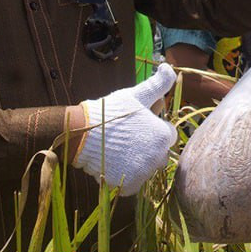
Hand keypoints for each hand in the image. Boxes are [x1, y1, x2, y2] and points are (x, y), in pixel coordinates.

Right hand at [72, 64, 177, 195]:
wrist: (82, 132)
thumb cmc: (112, 111)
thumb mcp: (137, 94)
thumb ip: (158, 83)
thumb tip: (168, 66)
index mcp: (164, 137)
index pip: (167, 136)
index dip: (153, 129)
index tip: (137, 125)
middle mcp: (158, 158)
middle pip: (159, 155)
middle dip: (148, 148)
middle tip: (127, 138)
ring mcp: (143, 173)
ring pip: (145, 169)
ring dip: (136, 162)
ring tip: (119, 150)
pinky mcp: (128, 185)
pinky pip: (133, 183)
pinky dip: (124, 176)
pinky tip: (114, 162)